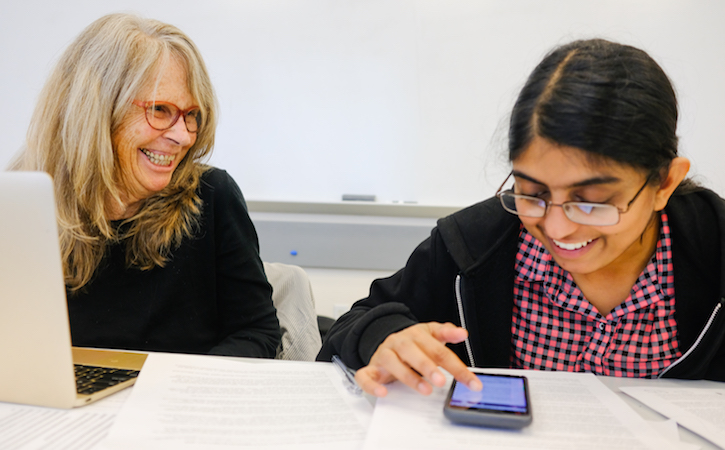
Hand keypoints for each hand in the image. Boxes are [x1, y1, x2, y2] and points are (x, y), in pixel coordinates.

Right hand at [354, 322, 482, 396]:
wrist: (385, 342)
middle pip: (412, 351)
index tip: (471, 382)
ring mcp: (383, 355)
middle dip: (428, 367)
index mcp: (416, 335)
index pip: (439, 350)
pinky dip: (372, 385)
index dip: (456, 367)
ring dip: (408, 376)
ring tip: (425, 389)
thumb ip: (446, 334)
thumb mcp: (430, 335)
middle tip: (442, 381)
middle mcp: (399, 342)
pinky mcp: (371, 368)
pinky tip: (383, 393)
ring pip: (392, 362)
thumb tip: (462, 333)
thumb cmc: (412, 344)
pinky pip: (365, 376)